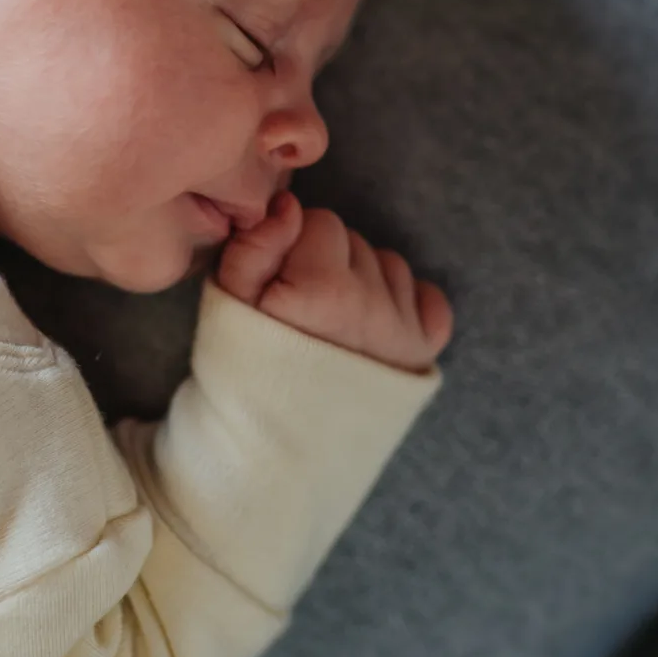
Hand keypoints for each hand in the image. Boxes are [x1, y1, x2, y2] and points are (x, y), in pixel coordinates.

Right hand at [216, 195, 452, 374]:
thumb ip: (254, 246)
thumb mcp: (228, 305)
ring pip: (388, 266)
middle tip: (300, 307)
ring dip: (363, 280)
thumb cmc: (242, 374)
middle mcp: (373, 306)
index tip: (278, 280)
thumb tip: (289, 205)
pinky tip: (375, 323)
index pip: (320, 221)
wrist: (271, 451)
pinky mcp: (421, 354)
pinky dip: (408, 302)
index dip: (291, 245)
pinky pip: (429, 300)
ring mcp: (403, 331)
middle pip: (355, 242)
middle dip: (326, 260)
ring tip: (330, 320)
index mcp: (324, 288)